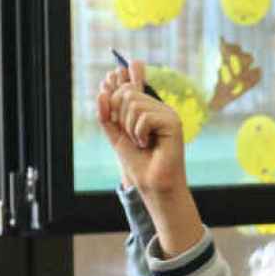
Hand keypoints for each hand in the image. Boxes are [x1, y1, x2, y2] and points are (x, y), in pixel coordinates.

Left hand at [97, 59, 184, 195]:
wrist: (152, 184)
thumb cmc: (138, 163)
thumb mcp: (116, 136)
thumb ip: (107, 116)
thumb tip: (101, 94)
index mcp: (148, 108)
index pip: (124, 90)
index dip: (115, 109)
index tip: (124, 132)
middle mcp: (159, 107)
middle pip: (127, 94)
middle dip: (122, 120)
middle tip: (134, 139)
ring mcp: (167, 113)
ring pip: (134, 104)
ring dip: (131, 128)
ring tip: (142, 143)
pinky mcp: (173, 121)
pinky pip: (145, 116)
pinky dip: (140, 134)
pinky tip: (149, 145)